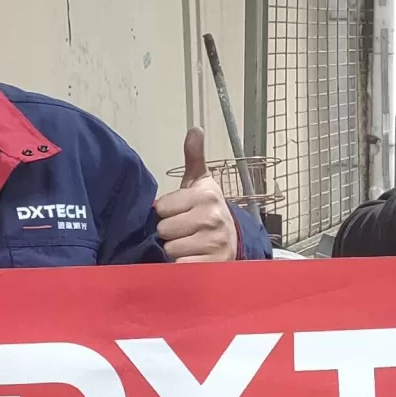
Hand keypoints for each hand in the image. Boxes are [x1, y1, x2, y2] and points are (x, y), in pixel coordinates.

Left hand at [156, 128, 239, 261]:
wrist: (233, 241)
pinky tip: (192, 259)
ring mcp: (214, 243)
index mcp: (206, 196)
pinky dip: (182, 266)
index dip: (166, 213)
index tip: (179, 213)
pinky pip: (181, 266)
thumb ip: (194, 158)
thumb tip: (195, 129)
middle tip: (184, 231)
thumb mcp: (201, 184)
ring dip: (175, 251)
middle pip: (164, 230)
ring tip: (189, 245)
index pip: (162, 208)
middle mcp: (211, 218)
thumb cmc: (208, 211)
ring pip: (170, 249)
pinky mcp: (213, 265)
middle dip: (170, 233)